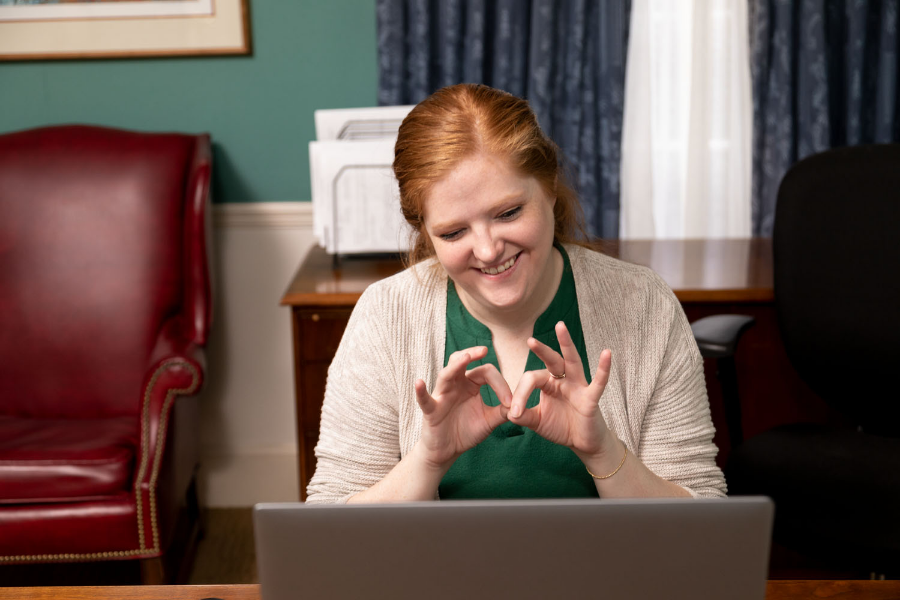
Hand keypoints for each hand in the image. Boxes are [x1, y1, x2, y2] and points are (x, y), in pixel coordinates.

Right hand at [414, 346, 511, 468]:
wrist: (448, 451)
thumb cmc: (466, 431)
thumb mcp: (489, 421)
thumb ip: (503, 412)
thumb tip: (519, 405)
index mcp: (470, 384)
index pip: (486, 373)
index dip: (500, 385)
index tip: (510, 403)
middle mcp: (455, 385)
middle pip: (462, 362)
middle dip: (472, 354)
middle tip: (484, 350)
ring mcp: (442, 395)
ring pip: (446, 375)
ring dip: (455, 366)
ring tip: (465, 358)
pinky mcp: (431, 410)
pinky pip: (425, 399)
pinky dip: (421, 391)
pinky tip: (420, 382)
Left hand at [508, 322, 612, 457]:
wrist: (582, 442)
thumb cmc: (560, 427)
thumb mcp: (537, 421)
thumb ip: (523, 416)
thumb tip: (508, 412)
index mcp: (548, 383)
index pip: (531, 379)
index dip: (520, 394)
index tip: (514, 412)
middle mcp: (562, 380)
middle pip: (551, 360)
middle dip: (541, 350)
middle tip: (529, 340)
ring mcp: (578, 386)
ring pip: (572, 361)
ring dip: (566, 344)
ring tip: (560, 326)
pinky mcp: (591, 398)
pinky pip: (598, 382)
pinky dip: (603, 368)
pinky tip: (606, 353)